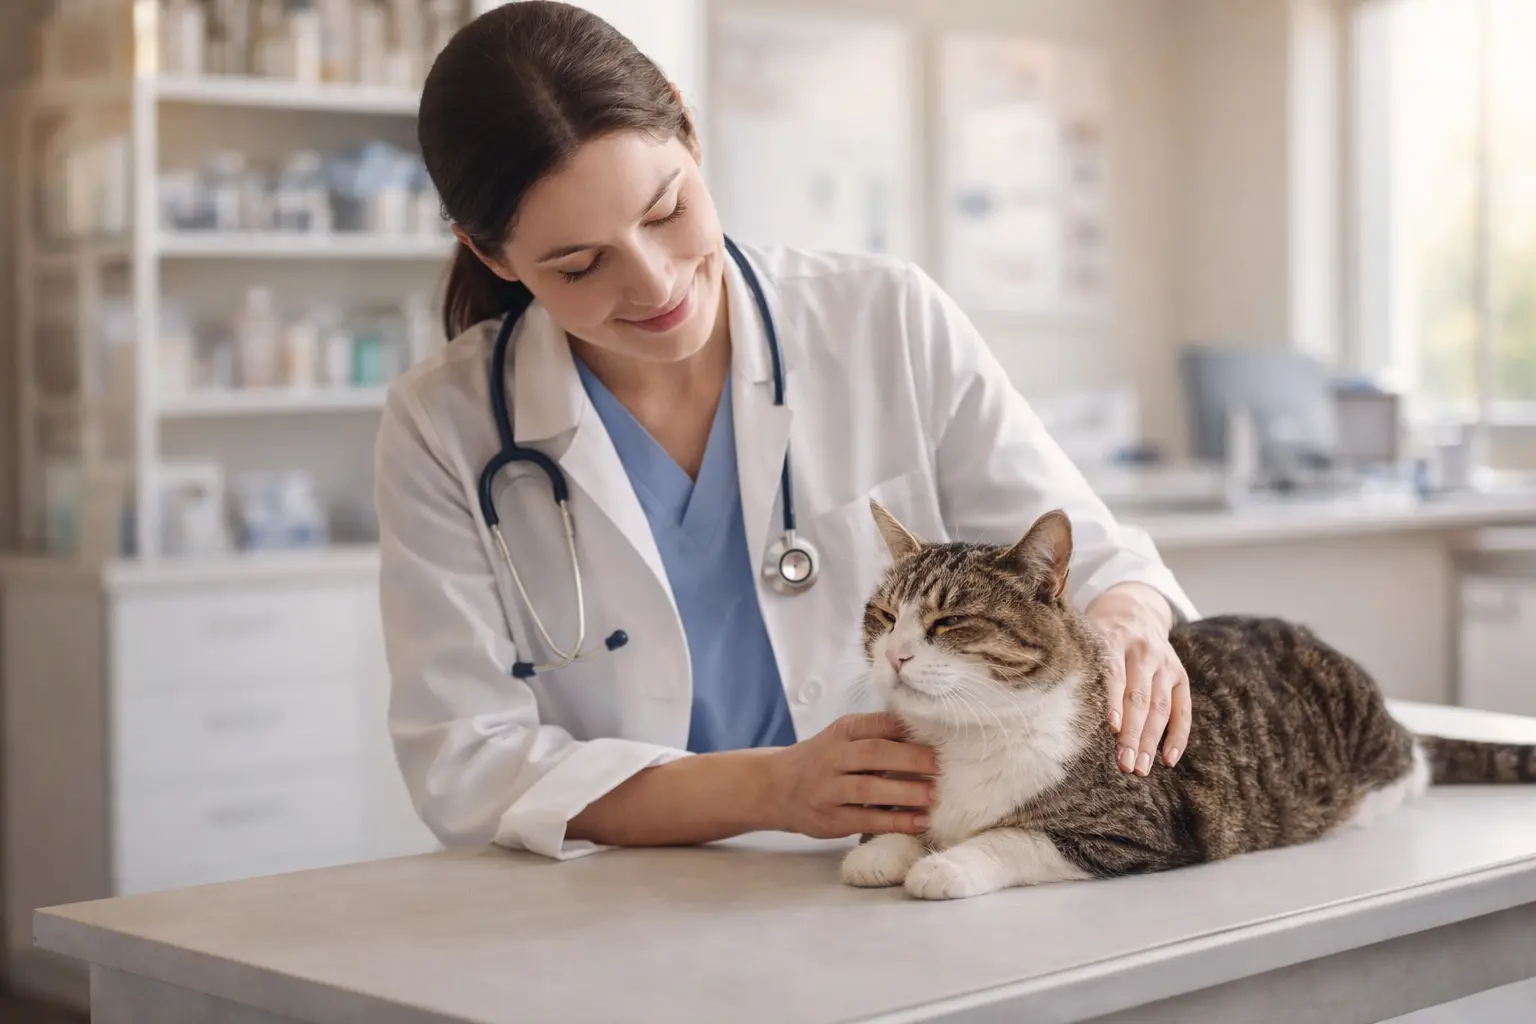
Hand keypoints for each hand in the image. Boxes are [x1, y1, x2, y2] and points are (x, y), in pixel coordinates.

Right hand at [765, 713, 938, 838]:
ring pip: (868, 790)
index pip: (875, 724)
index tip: (936, 735)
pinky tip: (919, 820)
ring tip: (934, 795)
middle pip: (874, 754)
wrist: (774, 787)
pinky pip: (866, 821)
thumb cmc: (821, 760)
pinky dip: (895, 821)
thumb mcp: (840, 738)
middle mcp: (831, 758)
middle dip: (911, 759)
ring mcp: (827, 790)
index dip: (905, 729)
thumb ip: (874, 736)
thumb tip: (926, 736)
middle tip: (941, 766)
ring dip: (905, 792)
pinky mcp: (829, 820)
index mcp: (840, 732)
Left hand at [1085, 583, 1189, 774]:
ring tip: (1140, 768)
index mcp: (1113, 638)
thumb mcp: (1084, 636)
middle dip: (1132, 733)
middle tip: (1124, 764)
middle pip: (1140, 697)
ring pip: (1160, 706)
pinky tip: (1168, 760)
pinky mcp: (1180, 675)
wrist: (1134, 608)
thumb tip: (1048, 704)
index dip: (1114, 700)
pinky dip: (1178, 736)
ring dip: (1151, 741)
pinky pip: (1183, 709)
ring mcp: (1165, 663)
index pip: (1115, 673)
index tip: (1111, 727)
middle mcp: (1143, 650)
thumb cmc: (1098, 633)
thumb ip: (1074, 662)